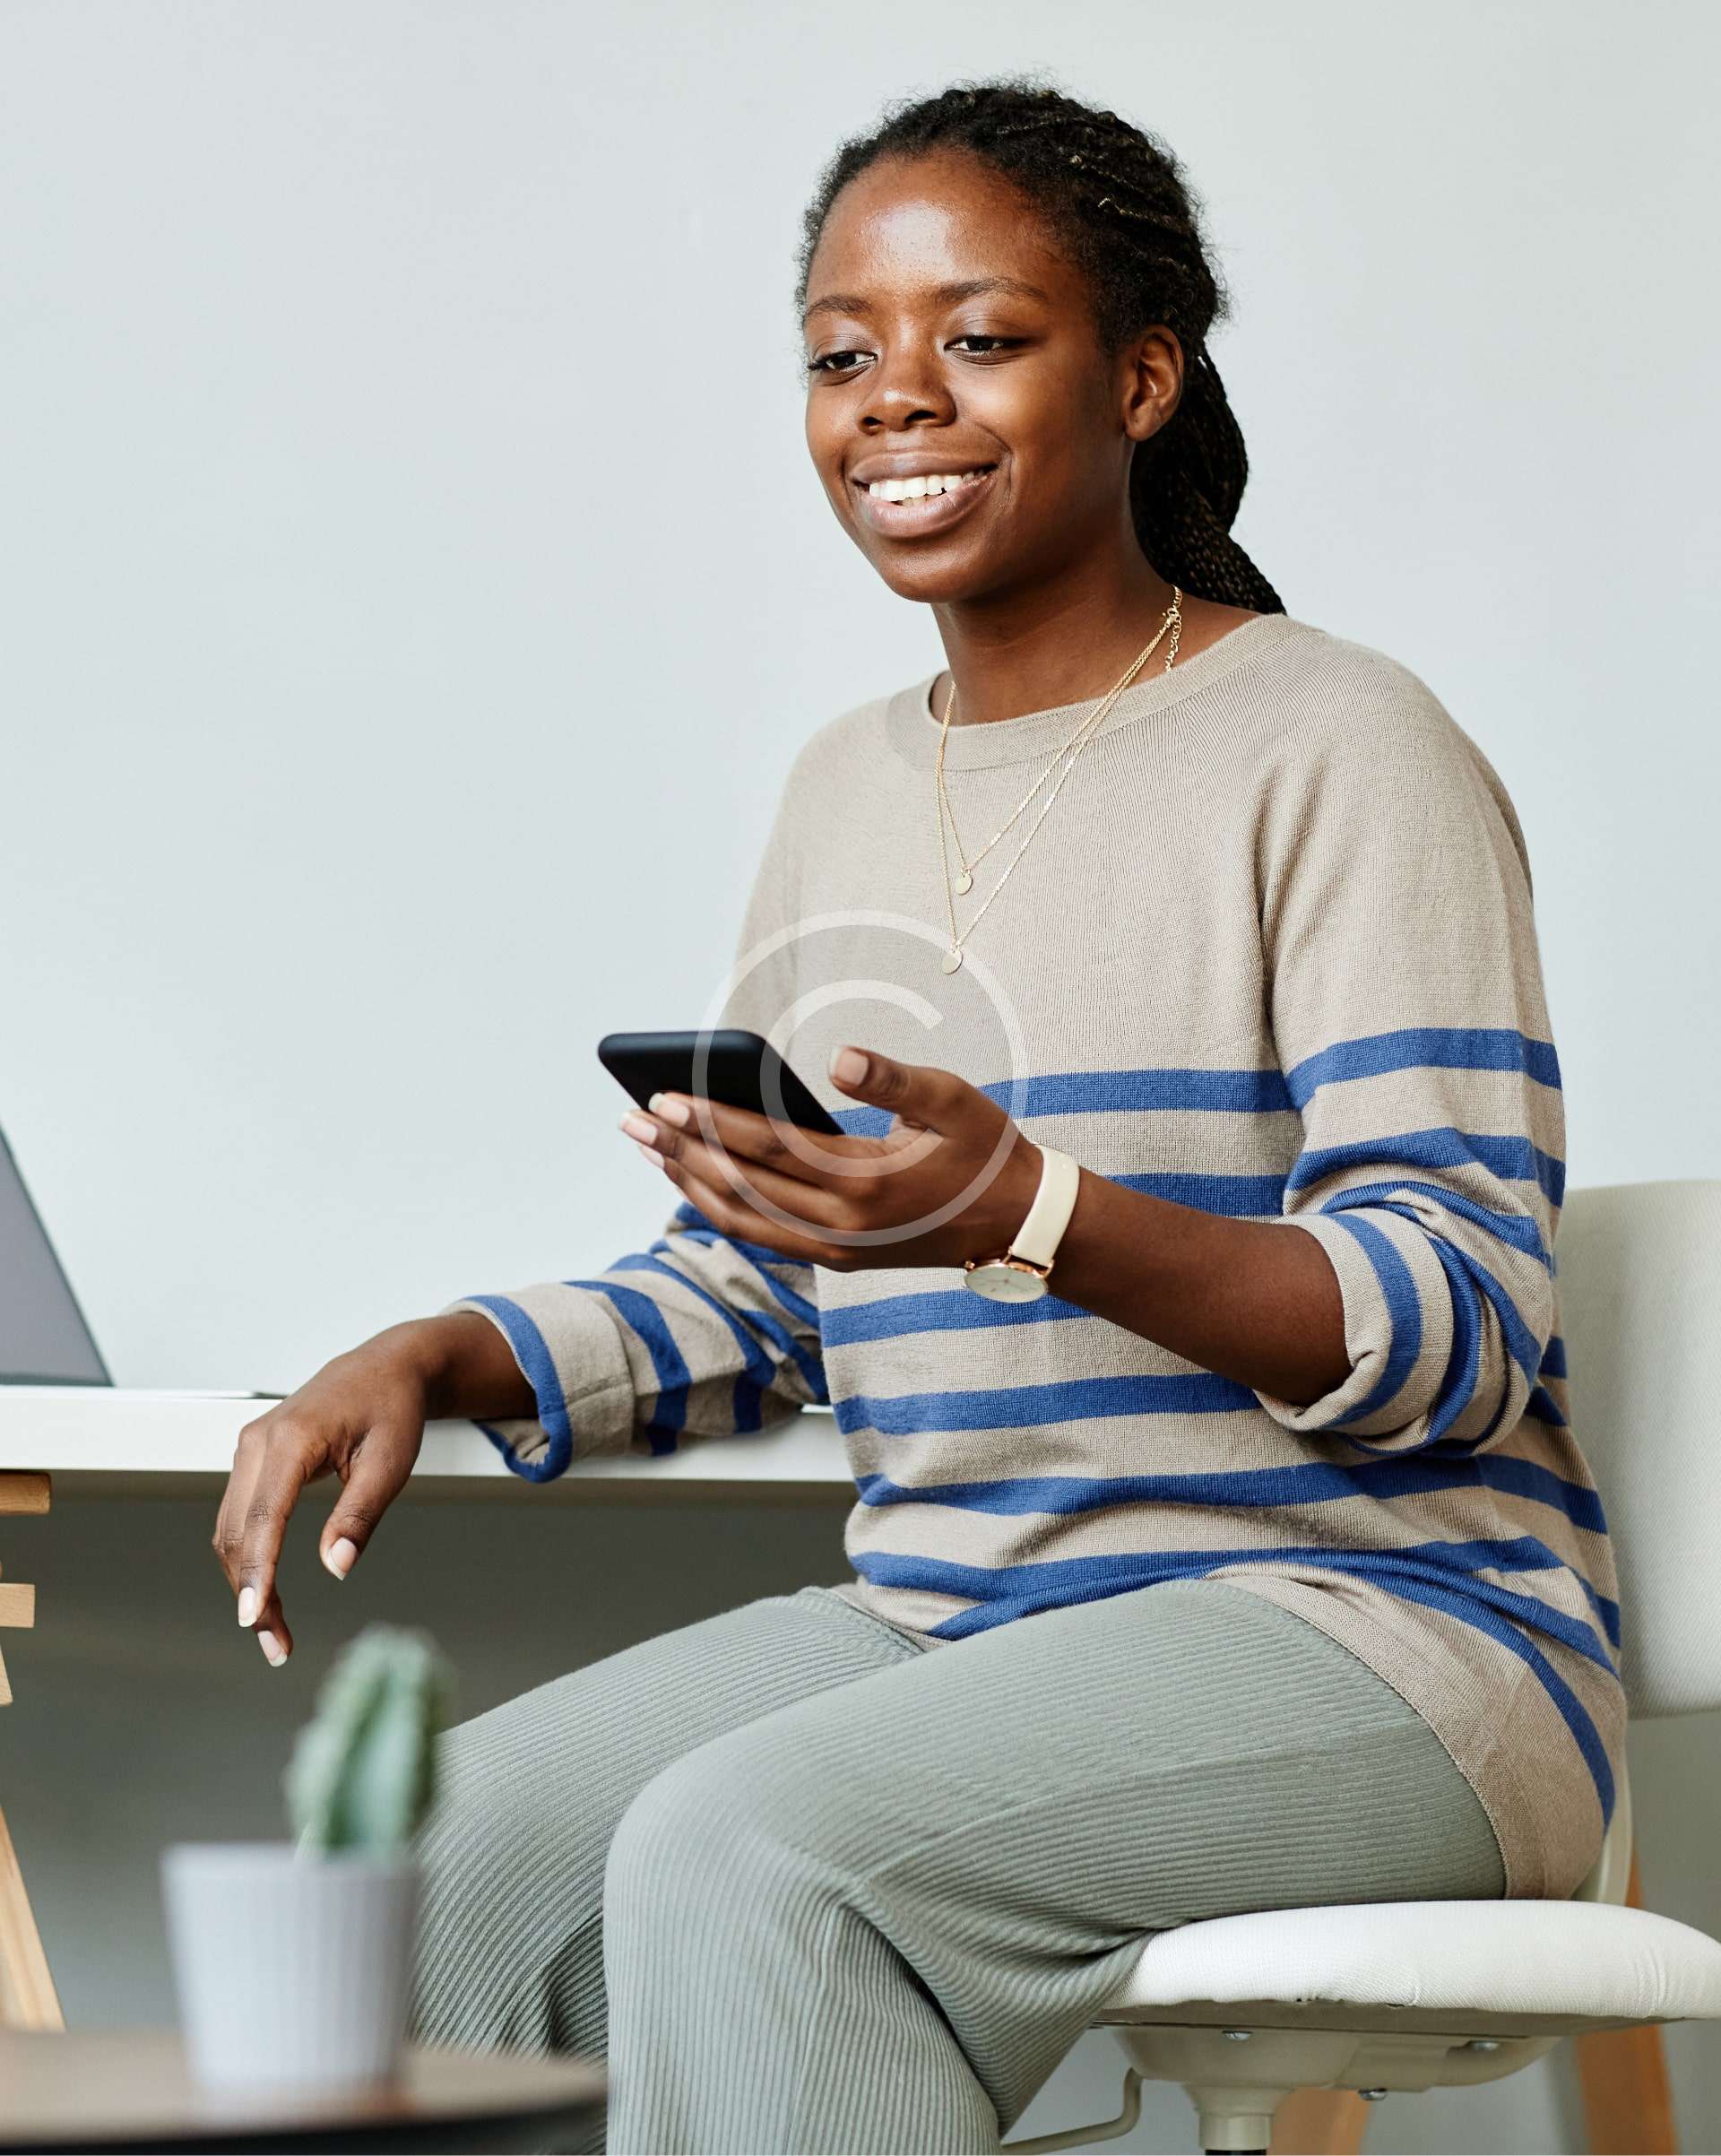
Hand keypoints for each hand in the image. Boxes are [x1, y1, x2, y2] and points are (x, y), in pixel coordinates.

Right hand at [211, 1324, 433, 1665]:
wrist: (386, 1367)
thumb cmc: (392, 1408)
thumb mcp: (391, 1462)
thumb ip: (361, 1515)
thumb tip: (336, 1566)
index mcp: (293, 1439)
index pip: (264, 1518)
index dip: (257, 1572)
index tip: (254, 1616)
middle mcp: (259, 1442)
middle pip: (236, 1532)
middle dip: (250, 1592)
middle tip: (276, 1644)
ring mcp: (250, 1448)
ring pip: (230, 1530)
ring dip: (245, 1581)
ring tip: (274, 1629)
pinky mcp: (253, 1459)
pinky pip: (238, 1516)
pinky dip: (247, 1557)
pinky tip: (265, 1591)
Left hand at [618, 1043, 1045, 1272]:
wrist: (1017, 1221)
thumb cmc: (985, 1149)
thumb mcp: (951, 1100)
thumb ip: (891, 1079)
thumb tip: (838, 1057)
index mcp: (865, 1181)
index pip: (767, 1146)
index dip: (710, 1120)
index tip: (662, 1095)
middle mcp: (842, 1225)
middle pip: (740, 1183)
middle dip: (679, 1148)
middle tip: (631, 1115)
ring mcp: (835, 1249)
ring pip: (741, 1217)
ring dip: (688, 1180)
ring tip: (647, 1144)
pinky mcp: (835, 1259)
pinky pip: (761, 1234)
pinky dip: (719, 1206)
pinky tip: (692, 1178)